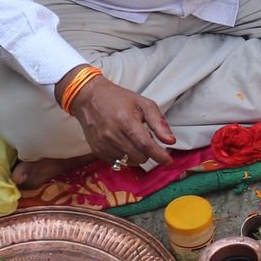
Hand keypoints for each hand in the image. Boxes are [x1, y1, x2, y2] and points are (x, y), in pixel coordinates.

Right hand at [60, 73, 174, 167]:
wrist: (89, 98)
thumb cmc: (118, 99)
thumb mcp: (143, 104)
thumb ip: (159, 123)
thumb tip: (170, 141)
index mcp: (126, 121)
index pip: (146, 145)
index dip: (160, 155)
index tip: (168, 160)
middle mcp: (113, 135)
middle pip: (140, 157)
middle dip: (148, 153)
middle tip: (145, 139)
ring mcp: (103, 144)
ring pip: (129, 162)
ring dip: (137, 155)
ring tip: (132, 139)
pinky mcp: (97, 150)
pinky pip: (117, 163)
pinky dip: (125, 157)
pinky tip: (123, 144)